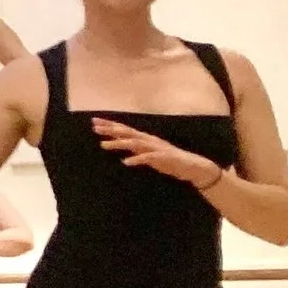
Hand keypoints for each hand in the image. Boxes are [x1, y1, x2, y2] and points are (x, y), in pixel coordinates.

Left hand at [94, 117, 222, 187]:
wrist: (192, 166)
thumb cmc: (168, 160)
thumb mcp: (147, 153)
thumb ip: (134, 148)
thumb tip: (119, 145)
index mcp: (145, 139)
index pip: (125, 129)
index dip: (110, 125)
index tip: (94, 122)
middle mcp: (149, 140)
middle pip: (127, 132)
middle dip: (110, 130)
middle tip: (94, 128)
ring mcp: (156, 148)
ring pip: (135, 143)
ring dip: (118, 143)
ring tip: (103, 145)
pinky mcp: (163, 158)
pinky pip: (148, 158)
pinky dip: (137, 159)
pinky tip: (126, 162)